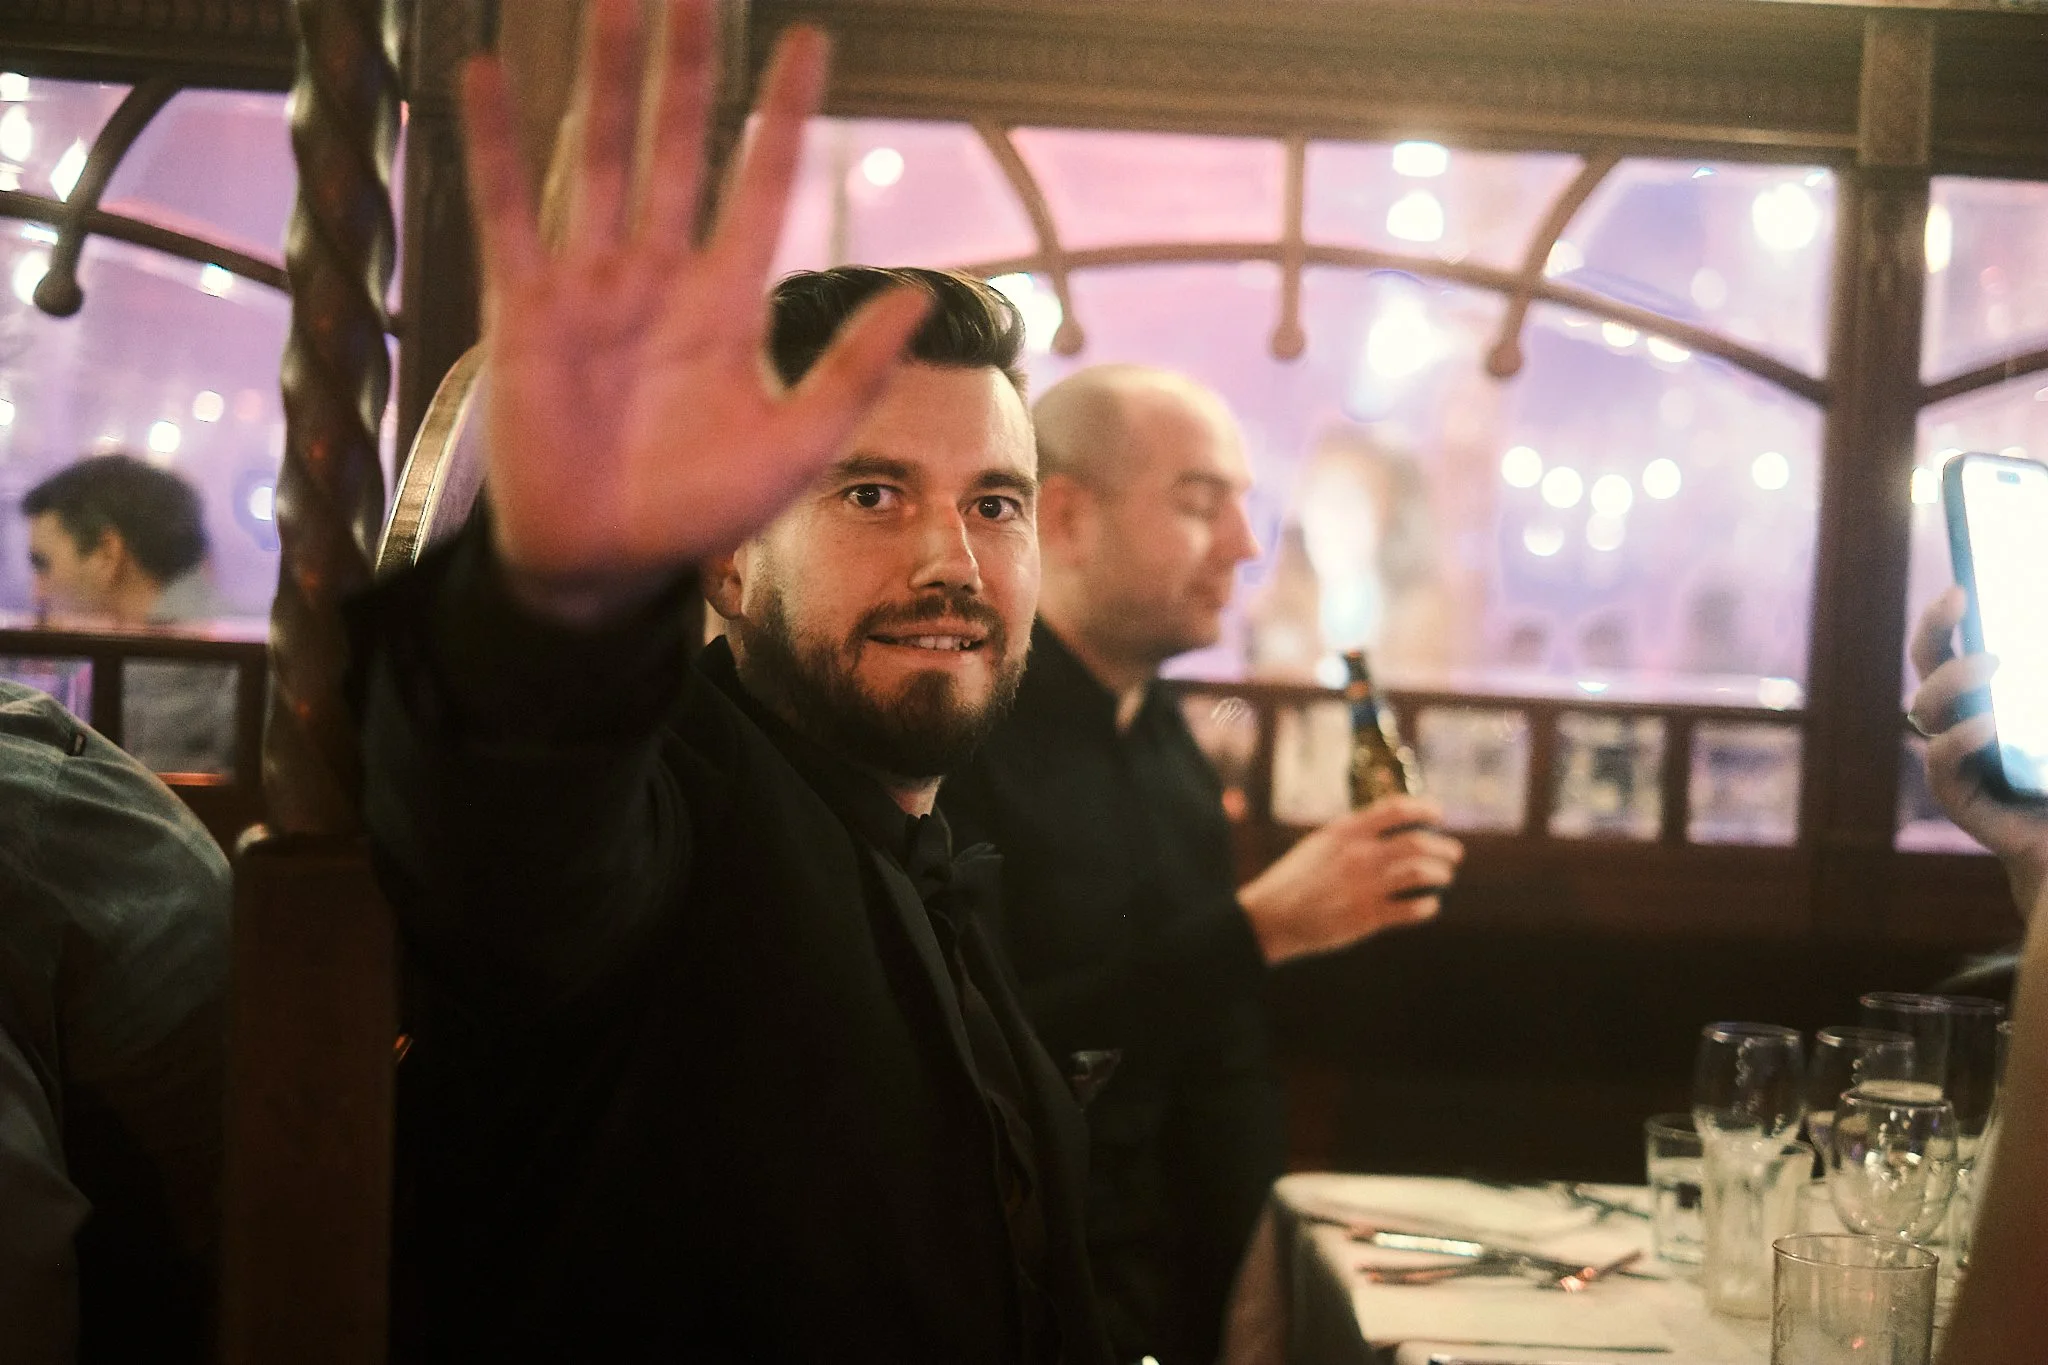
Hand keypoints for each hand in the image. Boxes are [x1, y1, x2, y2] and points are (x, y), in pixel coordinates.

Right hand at [460, 0, 930, 624]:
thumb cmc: (700, 509)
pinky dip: (496, 145)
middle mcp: (661, 274)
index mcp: (729, 301)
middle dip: (691, 65)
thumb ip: (852, 371)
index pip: (762, 183)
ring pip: (603, 158)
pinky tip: (486, 73)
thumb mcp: (797, 446)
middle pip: (680, 145)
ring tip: (615, 1)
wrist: (605, 563)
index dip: (784, 114)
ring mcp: (591, 284)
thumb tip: (920, 298)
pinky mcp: (525, 309)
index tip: (812, 41)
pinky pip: (508, 213)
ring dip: (607, 80)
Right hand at [1237, 794, 1464, 964]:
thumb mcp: (1318, 844)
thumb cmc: (1294, 879)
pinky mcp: (1368, 917)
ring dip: (1441, 873)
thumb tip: (1384, 827)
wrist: (1272, 917)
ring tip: (1445, 876)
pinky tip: (1429, 905)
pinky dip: (1428, 906)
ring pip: (1422, 872)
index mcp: (1346, 832)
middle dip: (1444, 847)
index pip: (1396, 809)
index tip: (1438, 814)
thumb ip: (1351, 835)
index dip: (1424, 809)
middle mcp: (1359, 855)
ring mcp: (1365, 887)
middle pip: (1417, 842)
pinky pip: (1412, 909)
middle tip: (1454, 852)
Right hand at [1909, 586, 2047, 915]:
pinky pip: (1940, 759)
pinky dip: (1959, 737)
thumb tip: (2045, 639)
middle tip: (1966, 608)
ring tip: (1992, 663)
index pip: (1950, 647)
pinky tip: (1988, 726)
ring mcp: (1954, 757)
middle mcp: (1961, 718)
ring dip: (1952, 679)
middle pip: (1927, 665)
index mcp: (1984, 696)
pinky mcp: (1956, 795)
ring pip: (1926, 706)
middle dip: (1934, 629)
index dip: (1943, 617)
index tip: (1962, 588)